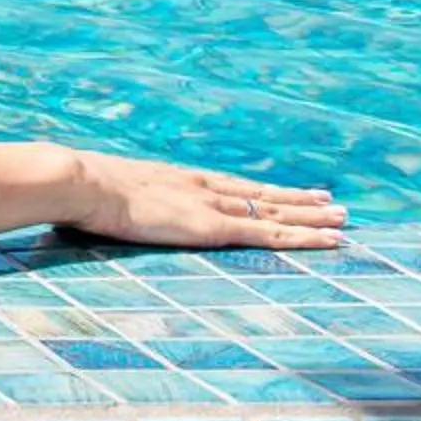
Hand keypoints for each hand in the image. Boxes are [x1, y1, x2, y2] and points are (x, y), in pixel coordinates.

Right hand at [54, 151, 346, 249]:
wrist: (80, 182)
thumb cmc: (77, 191)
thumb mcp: (100, 196)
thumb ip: (111, 206)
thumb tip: (94, 216)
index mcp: (173, 180)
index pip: (229, 186)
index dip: (258, 190)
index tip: (280, 191)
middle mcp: (200, 187)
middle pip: (260, 194)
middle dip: (297, 200)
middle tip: (331, 202)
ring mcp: (210, 205)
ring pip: (275, 210)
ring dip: (312, 216)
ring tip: (343, 218)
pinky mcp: (214, 226)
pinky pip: (270, 231)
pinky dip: (305, 236)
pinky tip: (330, 240)